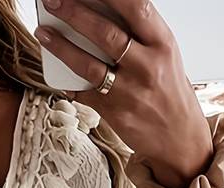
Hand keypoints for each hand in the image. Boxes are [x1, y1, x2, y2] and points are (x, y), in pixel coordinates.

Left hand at [34, 0, 213, 187]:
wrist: (180, 138)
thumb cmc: (168, 91)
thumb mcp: (164, 55)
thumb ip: (138, 34)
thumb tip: (98, 12)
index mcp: (163, 43)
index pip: (136, 7)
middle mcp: (148, 66)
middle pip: (105, 33)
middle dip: (74, 13)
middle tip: (53, 1)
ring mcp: (131, 92)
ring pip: (89, 65)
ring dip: (61, 47)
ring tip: (44, 33)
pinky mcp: (116, 114)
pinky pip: (85, 93)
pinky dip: (70, 82)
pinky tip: (60, 73)